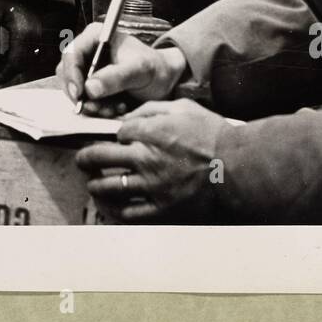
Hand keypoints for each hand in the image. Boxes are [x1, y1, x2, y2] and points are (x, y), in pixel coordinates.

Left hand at [0, 0, 67, 87]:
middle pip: (23, 63)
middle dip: (7, 72)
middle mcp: (34, 34)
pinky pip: (29, 52)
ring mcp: (37, 33)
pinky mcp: (36, 32)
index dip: (5, 74)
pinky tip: (1, 56)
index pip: (16, 60)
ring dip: (11, 65)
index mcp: (23, 31)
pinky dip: (16, 58)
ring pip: (27, 59)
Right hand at [57, 23, 187, 114]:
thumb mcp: (139, 70)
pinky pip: (84, 102)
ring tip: (115, 107)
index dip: (71, 74)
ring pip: (74, 91)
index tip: (79, 93)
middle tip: (99, 108)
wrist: (164, 82)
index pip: (71, 54)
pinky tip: (116, 108)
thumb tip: (89, 88)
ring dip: (92, 105)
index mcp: (96, 36)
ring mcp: (88, 70)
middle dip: (81, 95)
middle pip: (67, 74)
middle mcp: (88, 52)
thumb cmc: (155, 68)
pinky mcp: (91, 87)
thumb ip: (115, 77)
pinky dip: (98, 109)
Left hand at [76, 99, 227, 221]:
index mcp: (150, 132)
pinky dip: (116, 210)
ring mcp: (151, 187)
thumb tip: (132, 115)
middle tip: (82, 159)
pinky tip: (112, 207)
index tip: (119, 139)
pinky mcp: (161, 210)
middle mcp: (145, 159)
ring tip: (92, 183)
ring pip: (108, 186)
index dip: (116, 135)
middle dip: (86, 157)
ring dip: (95, 184)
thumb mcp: (186, 108)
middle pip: (100, 156)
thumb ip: (155, 108)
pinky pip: (129, 213)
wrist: (238, 169)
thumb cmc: (215, 136)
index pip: (118, 133)